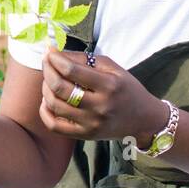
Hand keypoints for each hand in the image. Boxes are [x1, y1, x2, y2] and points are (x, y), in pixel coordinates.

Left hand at [38, 47, 168, 142]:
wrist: (143, 119)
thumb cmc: (126, 89)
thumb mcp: (113, 68)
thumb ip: (85, 59)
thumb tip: (57, 54)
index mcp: (109, 85)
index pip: (72, 70)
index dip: (55, 59)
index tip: (49, 51)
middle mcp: (99, 106)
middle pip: (60, 87)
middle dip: (48, 70)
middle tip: (47, 62)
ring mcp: (91, 123)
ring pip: (54, 104)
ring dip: (45, 88)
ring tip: (49, 79)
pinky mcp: (85, 135)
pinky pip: (54, 126)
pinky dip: (45, 112)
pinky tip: (47, 101)